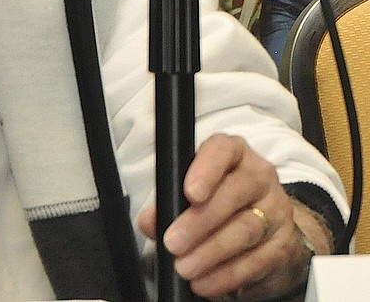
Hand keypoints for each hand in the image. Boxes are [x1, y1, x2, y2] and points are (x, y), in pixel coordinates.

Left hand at [138, 134, 320, 300]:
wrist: (268, 226)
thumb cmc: (220, 199)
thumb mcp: (193, 191)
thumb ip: (168, 201)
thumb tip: (150, 221)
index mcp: (234, 153)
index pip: (222, 150)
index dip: (206, 170)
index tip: (190, 193)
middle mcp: (259, 177)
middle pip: (234, 194)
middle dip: (200, 221)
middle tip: (174, 242)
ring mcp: (276, 210)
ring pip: (246, 230)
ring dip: (210, 252)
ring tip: (185, 267)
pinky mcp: (283, 245)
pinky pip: (257, 261)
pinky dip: (227, 275)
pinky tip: (206, 282)